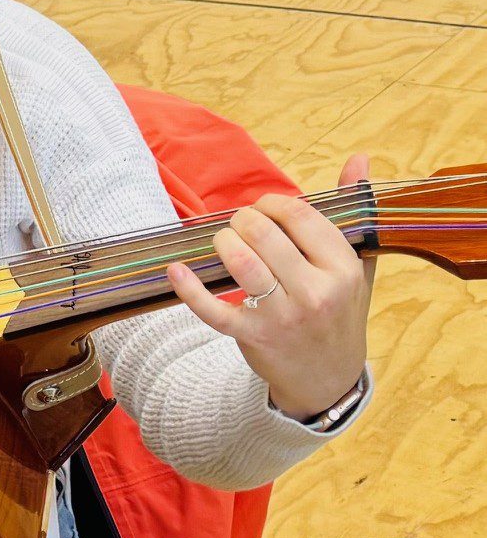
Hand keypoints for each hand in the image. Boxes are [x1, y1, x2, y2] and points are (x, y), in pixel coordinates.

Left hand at [166, 154, 377, 419]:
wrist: (329, 379)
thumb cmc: (339, 311)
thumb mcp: (357, 265)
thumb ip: (354, 211)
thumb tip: (360, 158)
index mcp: (342, 269)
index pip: (299, 215)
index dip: (273, 203)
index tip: (266, 209)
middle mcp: (316, 292)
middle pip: (263, 232)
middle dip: (243, 219)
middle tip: (242, 226)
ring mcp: (283, 317)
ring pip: (241, 262)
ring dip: (222, 242)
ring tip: (224, 242)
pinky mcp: (252, 336)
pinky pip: (213, 309)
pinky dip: (189, 288)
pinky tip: (177, 269)